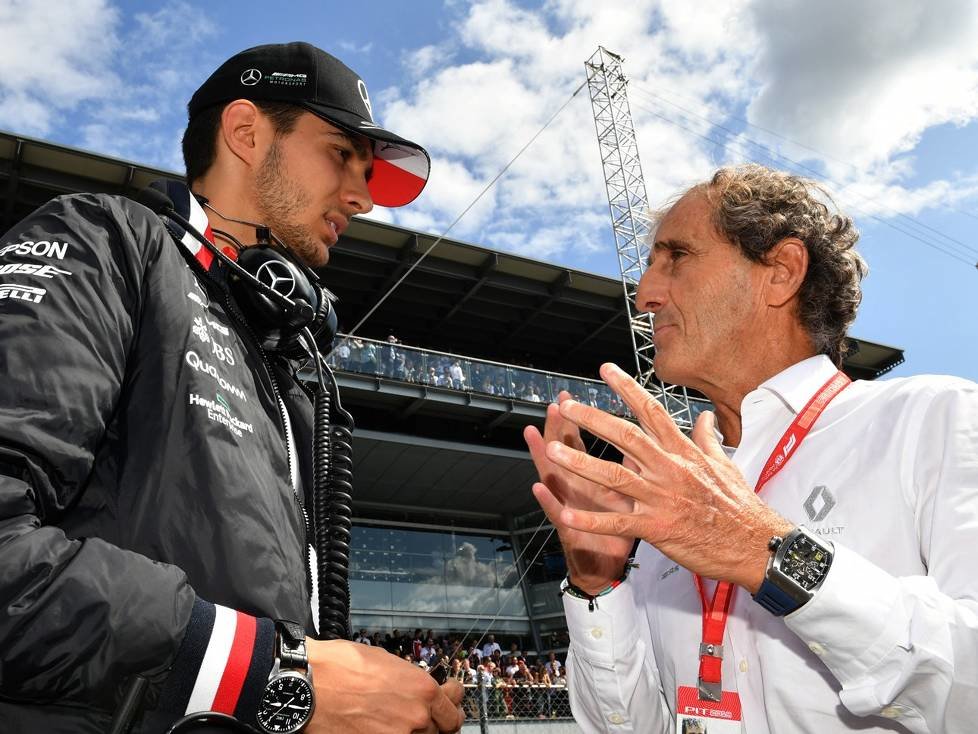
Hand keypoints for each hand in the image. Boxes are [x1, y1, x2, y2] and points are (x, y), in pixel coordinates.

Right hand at [306, 640, 463, 732]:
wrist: (309, 684)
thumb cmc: (341, 666)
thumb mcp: (386, 662)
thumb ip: (410, 680)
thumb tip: (417, 690)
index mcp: (423, 690)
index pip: (453, 713)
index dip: (451, 709)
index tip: (448, 705)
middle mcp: (416, 718)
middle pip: (439, 732)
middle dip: (434, 724)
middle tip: (424, 716)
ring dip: (414, 732)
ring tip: (397, 721)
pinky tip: (380, 728)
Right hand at [524, 391, 636, 593]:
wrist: (608, 570)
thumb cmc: (620, 532)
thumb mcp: (632, 495)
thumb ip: (638, 466)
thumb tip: (650, 438)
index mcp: (596, 478)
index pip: (586, 441)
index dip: (583, 417)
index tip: (576, 394)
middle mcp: (578, 487)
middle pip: (566, 451)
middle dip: (560, 427)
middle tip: (556, 403)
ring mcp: (571, 507)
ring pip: (554, 477)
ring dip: (544, 456)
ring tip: (534, 434)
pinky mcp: (569, 530)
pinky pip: (557, 515)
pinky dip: (548, 501)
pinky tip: (538, 487)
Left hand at [543, 364, 792, 591]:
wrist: (754, 544)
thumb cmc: (740, 506)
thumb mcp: (726, 464)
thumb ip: (707, 439)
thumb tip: (705, 418)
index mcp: (682, 452)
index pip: (651, 411)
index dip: (626, 388)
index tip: (606, 370)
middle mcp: (668, 469)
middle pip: (625, 436)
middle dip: (592, 418)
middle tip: (567, 405)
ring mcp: (661, 497)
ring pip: (613, 475)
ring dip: (580, 463)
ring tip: (552, 452)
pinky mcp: (657, 527)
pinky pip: (618, 521)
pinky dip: (591, 520)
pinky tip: (567, 515)